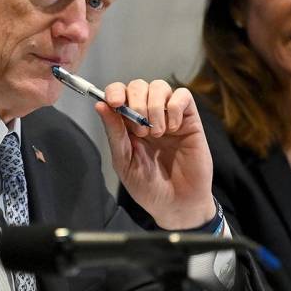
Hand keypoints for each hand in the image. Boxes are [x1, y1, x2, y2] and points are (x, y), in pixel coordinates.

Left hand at [96, 79, 215, 229]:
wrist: (177, 204)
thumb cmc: (149, 187)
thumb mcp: (124, 162)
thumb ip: (114, 133)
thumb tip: (100, 105)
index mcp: (127, 125)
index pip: (118, 93)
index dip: (115, 91)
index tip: (116, 103)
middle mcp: (147, 116)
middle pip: (138, 85)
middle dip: (136, 103)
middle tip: (141, 131)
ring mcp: (169, 116)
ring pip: (160, 86)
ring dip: (155, 106)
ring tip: (158, 133)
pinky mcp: (190, 120)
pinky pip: (183, 95)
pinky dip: (175, 108)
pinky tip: (174, 129)